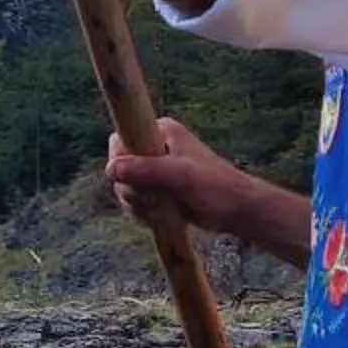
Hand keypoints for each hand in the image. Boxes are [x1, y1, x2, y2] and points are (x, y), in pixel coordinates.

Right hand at [105, 118, 260, 239]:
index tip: (134, 182)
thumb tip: (110, 169)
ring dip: (138, 204)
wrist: (237, 210)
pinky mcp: (158, 189)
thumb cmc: (215, 187)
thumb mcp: (179, 175)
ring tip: (161, 209)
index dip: (120, 163)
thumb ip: (145, 169)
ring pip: (125, 188)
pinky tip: (159, 216)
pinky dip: (143, 212)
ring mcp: (155, 170)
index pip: (120, 141)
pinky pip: (135, 201)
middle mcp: (154, 148)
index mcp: (160, 131)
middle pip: (119, 169)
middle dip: (132, 190)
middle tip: (153, 199)